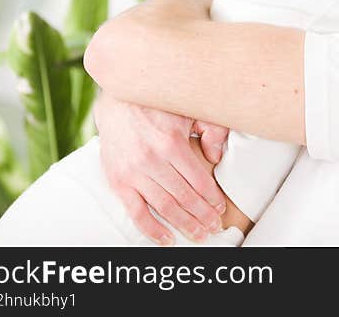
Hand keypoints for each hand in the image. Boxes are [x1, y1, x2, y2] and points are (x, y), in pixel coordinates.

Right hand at [93, 91, 229, 244]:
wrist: (118, 101)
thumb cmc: (158, 106)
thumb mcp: (190, 109)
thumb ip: (210, 129)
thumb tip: (216, 157)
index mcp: (172, 143)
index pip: (199, 181)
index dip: (212, 198)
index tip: (220, 208)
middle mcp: (153, 160)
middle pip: (185, 197)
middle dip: (202, 216)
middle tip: (214, 227)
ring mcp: (134, 172)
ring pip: (164, 207)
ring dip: (183, 224)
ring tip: (198, 234)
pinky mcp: (118, 181)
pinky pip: (136, 212)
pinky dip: (151, 229)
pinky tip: (165, 238)